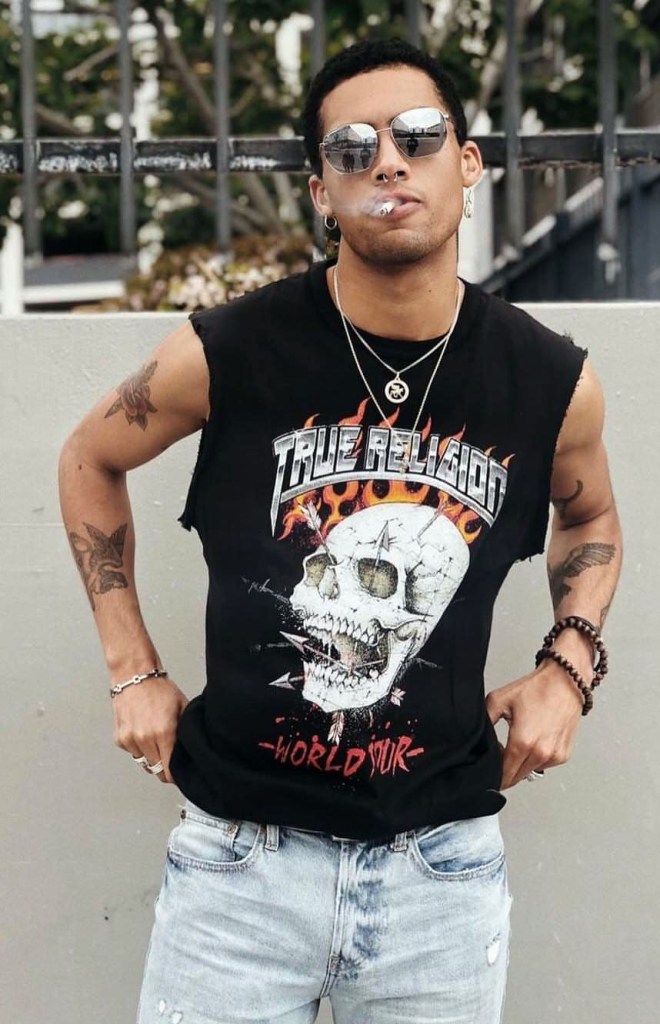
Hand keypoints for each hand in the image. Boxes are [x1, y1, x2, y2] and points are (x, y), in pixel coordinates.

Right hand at [112, 677, 188, 783]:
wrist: (134, 675)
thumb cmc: (159, 689)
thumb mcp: (183, 707)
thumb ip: (186, 732)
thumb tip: (193, 750)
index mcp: (163, 733)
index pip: (169, 771)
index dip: (176, 775)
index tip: (180, 774)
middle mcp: (144, 739)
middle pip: (156, 770)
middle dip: (165, 767)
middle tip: (171, 758)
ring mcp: (130, 739)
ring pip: (144, 763)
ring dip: (151, 757)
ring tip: (156, 739)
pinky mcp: (119, 738)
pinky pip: (133, 752)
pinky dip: (139, 748)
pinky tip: (144, 732)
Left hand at [486, 661, 583, 788]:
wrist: (565, 682)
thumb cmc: (536, 689)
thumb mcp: (499, 700)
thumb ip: (485, 722)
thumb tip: (477, 740)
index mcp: (523, 742)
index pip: (503, 775)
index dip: (493, 773)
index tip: (489, 767)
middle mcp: (541, 753)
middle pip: (516, 777)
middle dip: (505, 769)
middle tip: (502, 750)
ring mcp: (554, 756)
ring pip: (530, 772)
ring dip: (521, 764)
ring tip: (519, 742)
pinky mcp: (563, 755)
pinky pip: (543, 765)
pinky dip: (536, 758)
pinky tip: (534, 741)